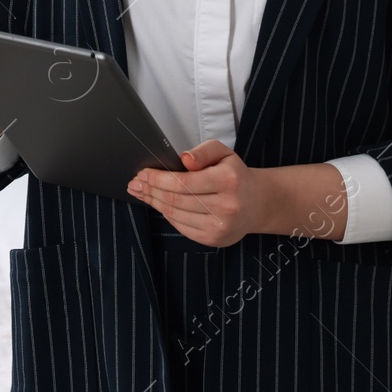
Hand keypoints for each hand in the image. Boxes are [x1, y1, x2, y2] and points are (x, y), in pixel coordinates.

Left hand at [128, 140, 264, 247]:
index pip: (182, 182)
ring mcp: (220, 227)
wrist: (257, 203)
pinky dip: (167, 215)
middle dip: (150, 190)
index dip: (157, 179)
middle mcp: (226, 206)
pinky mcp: (214, 239)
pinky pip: (182, 227)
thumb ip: (203, 151)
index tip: (142, 173)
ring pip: (176, 215)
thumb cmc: (235, 175)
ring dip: (154, 203)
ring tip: (142, 193)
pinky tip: (159, 205)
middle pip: (176, 200)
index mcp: (228, 181)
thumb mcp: (223, 153)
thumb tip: (184, 159)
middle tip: (135, 183)